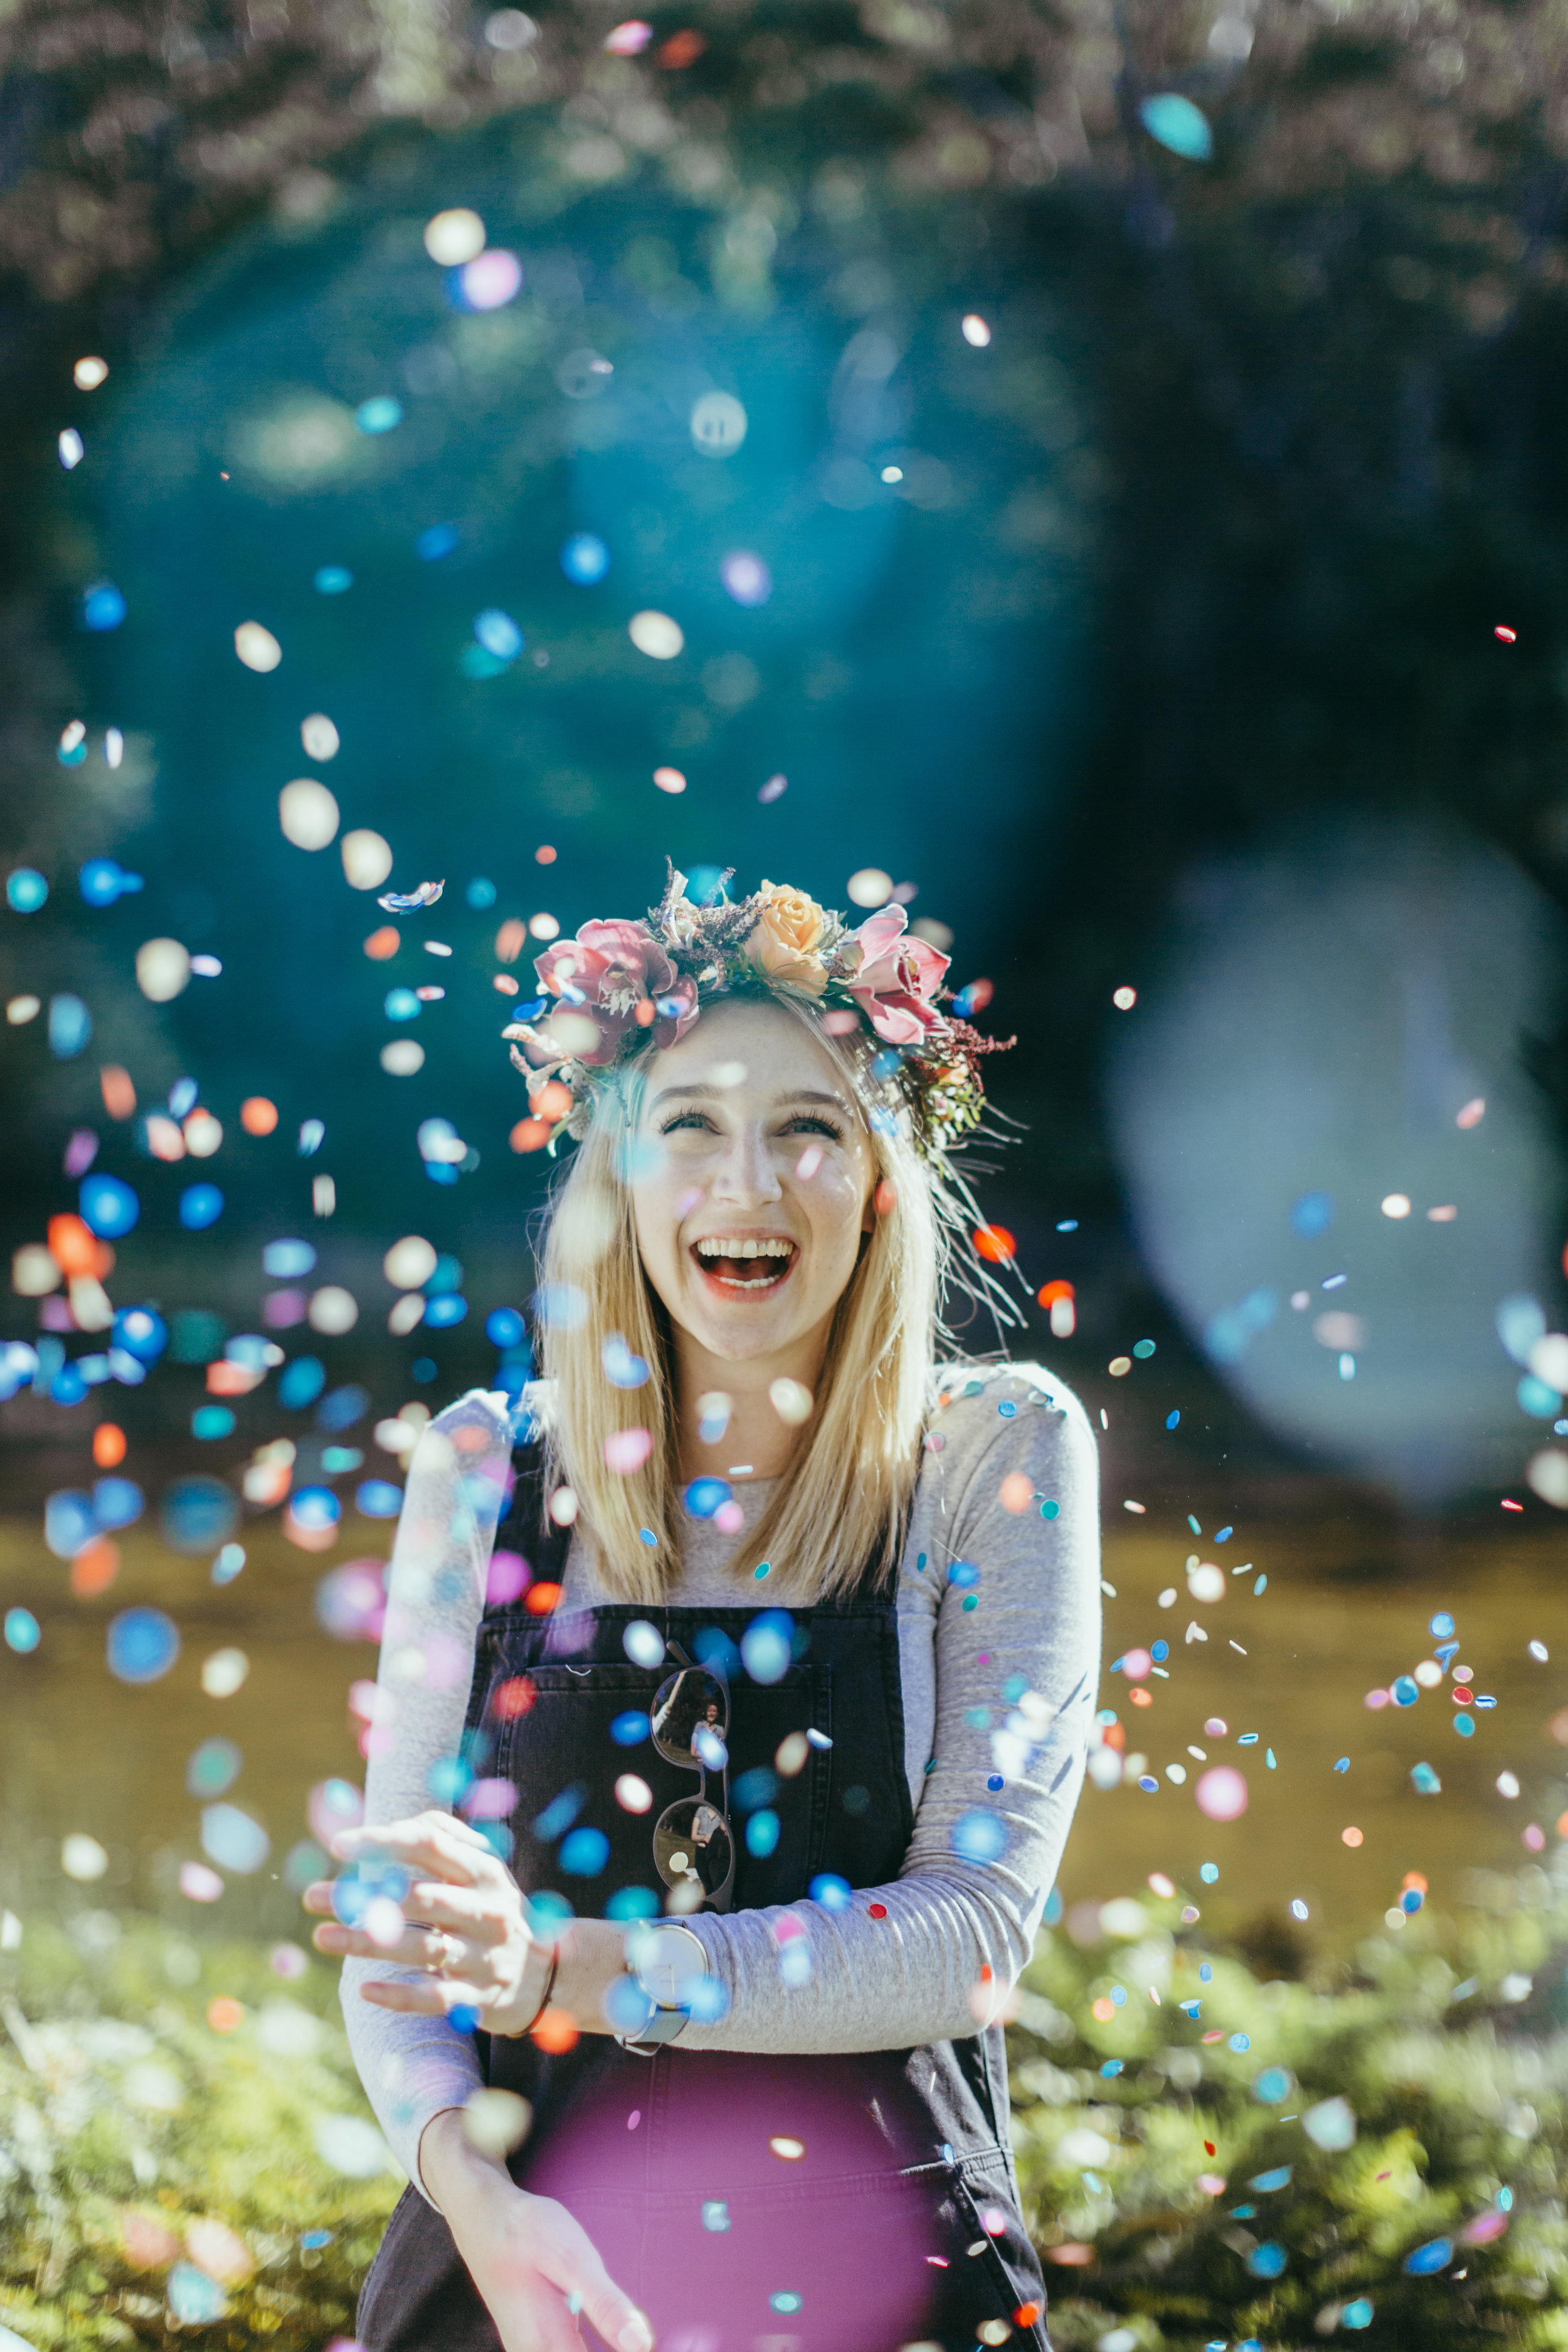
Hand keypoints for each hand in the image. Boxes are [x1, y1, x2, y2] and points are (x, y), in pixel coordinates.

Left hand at [304, 1809, 556, 2036]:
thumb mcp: (484, 1871)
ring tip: (321, 1937)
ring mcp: (484, 1956)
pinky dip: (399, 1995)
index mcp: (484, 1872)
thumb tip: (388, 1828)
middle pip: (418, 1896)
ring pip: (420, 1948)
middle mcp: (486, 1910)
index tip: (338, 1845)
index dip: (383, 1841)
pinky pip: (433, 1997)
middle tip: (311, 1897)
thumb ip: (444, 1841)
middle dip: (361, 1896)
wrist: (553, 1974)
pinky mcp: (479, 1998)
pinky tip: (364, 1990)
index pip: (430, 1844)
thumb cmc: (497, 1912)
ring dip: (365, 1943)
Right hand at [421, 2111, 653, 2351]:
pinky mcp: (541, 2338)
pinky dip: (606, 2343)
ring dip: (615, 2345)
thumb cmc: (523, 2229)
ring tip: (648, 2335)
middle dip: (626, 2349)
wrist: (480, 2214)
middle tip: (670, 2338)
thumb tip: (643, 2344)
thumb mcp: (569, 2256)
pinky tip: (623, 2330)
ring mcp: (537, 2349)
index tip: (658, 2343)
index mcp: (546, 2345)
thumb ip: (605, 2303)